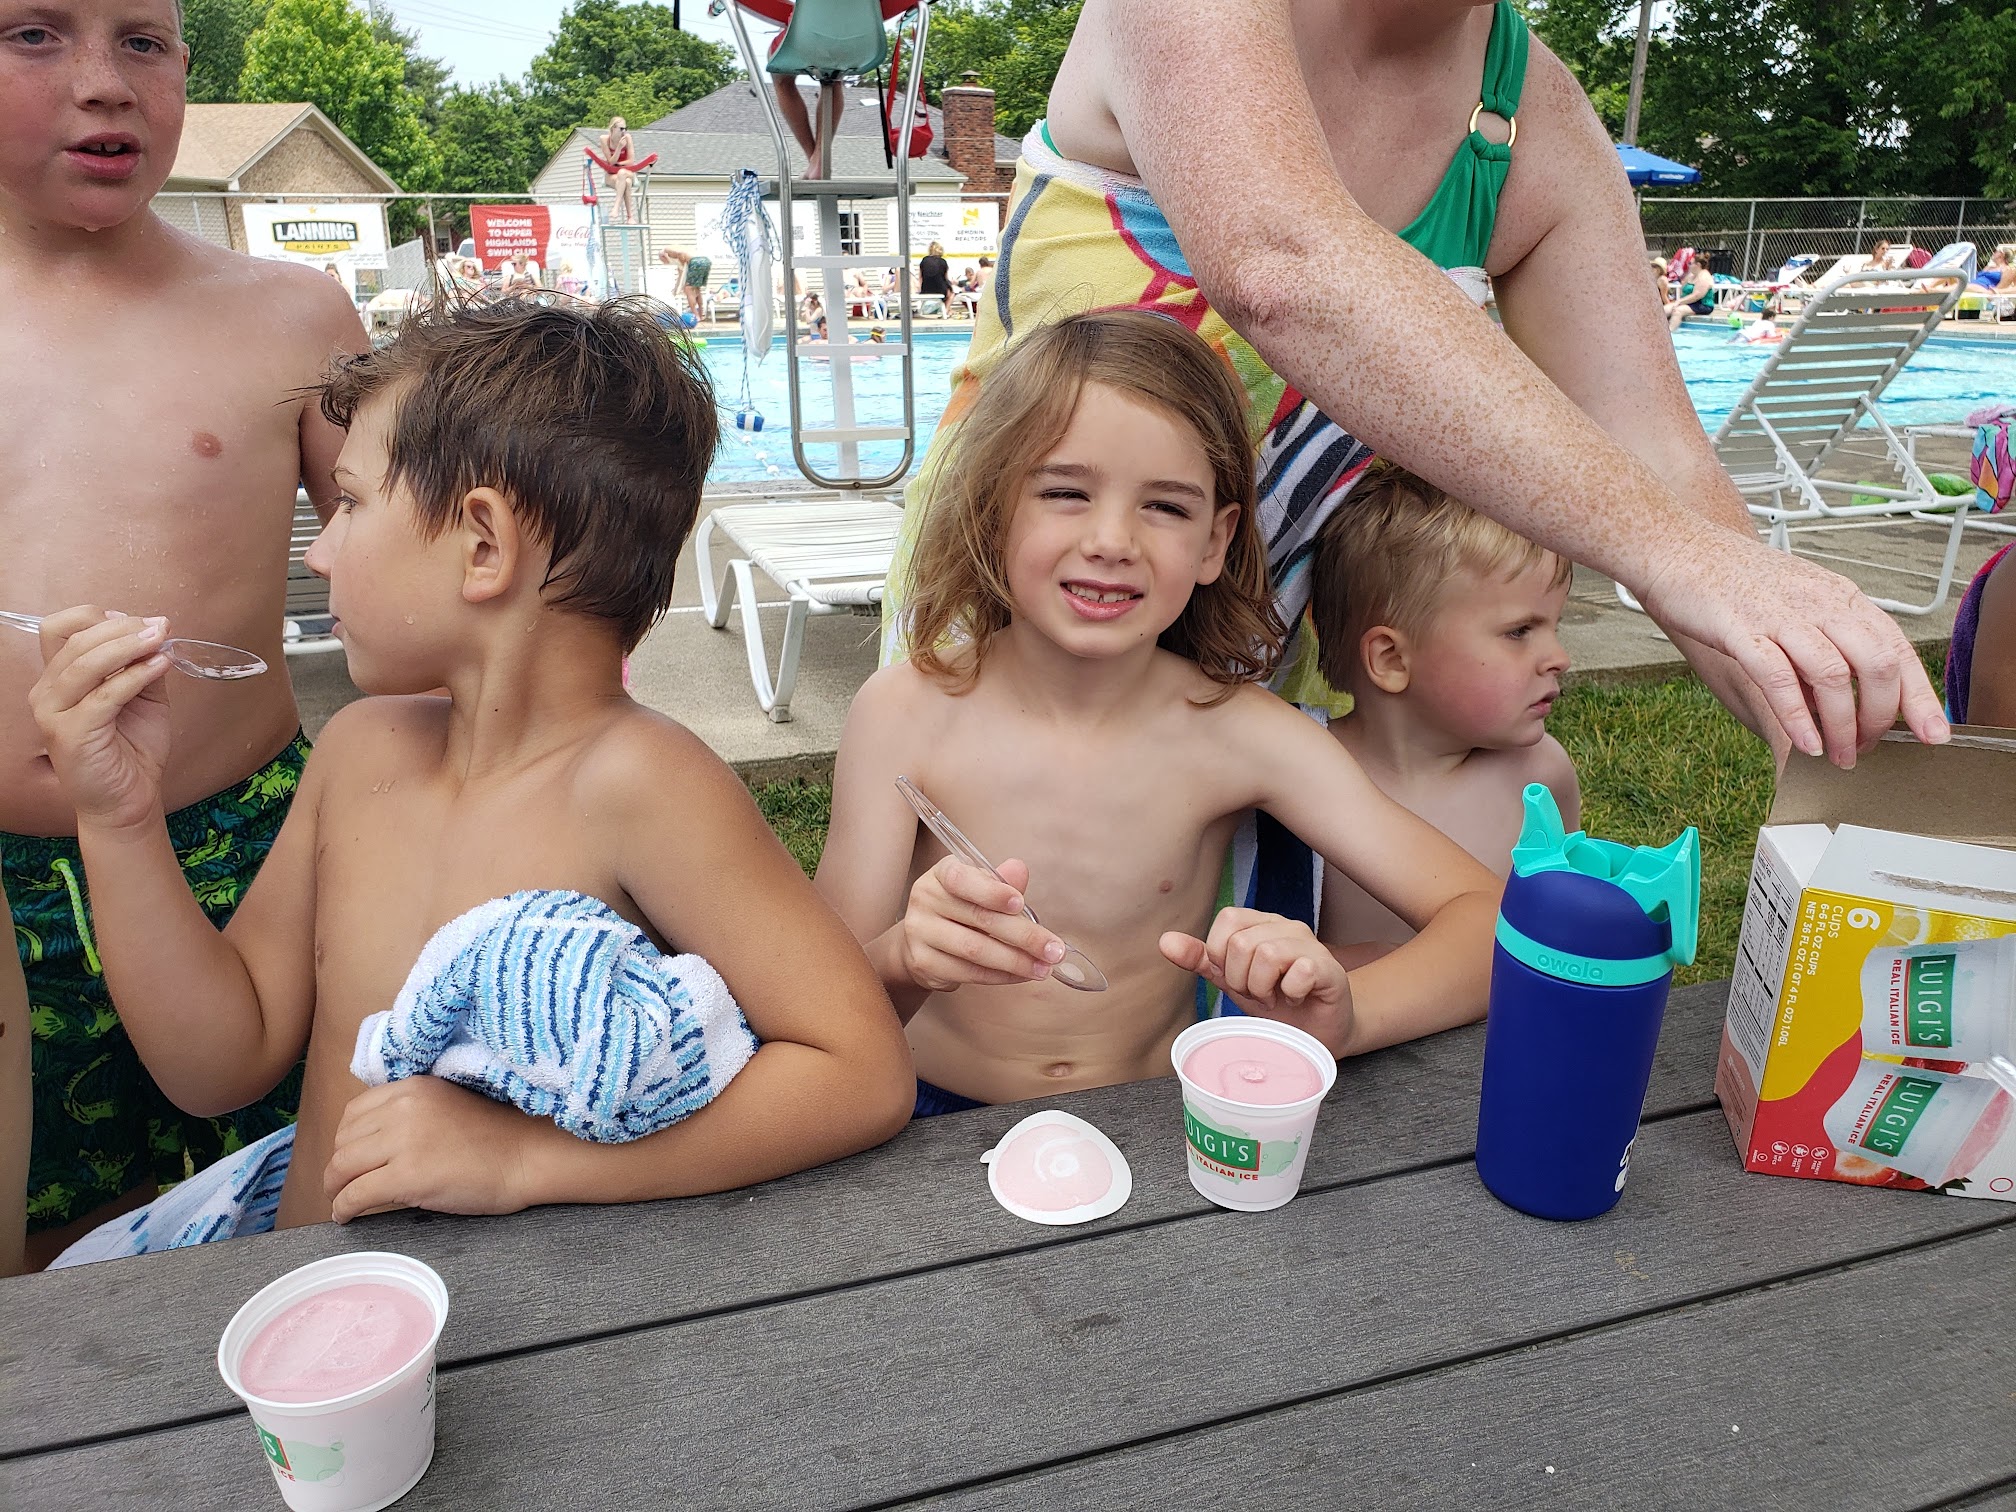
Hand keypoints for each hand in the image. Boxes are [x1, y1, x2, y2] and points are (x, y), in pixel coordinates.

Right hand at [27, 605, 173, 829]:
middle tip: (160, 627)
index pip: (59, 629)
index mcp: (59, 678)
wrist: (129, 798)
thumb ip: (142, 663)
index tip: (138, 620)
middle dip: (122, 628)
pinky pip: (105, 694)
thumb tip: (156, 630)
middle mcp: (48, 691)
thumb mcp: (144, 695)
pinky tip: (161, 665)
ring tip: (162, 640)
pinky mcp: (71, 733)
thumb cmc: (133, 748)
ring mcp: (54, 712)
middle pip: (75, 640)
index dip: (96, 617)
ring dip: (128, 646)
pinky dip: (135, 675)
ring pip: (85, 663)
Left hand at [324, 1077, 532, 1221]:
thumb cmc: (497, 1136)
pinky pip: (355, 1194)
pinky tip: (346, 1217)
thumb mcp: (445, 1104)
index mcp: (412, 1087)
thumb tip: (375, 1140)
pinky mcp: (406, 1176)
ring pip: (342, 1166)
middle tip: (344, 1184)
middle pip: (344, 1140)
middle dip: (339, 1165)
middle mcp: (403, 1109)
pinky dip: (343, 1208)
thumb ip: (411, 1112)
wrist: (528, 1156)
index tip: (351, 1157)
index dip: (347, 1139)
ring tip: (341, 1200)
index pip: (355, 1112)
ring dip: (335, 1187)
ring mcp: (403, 1142)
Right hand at [898, 856, 1067, 991]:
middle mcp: (925, 899)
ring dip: (1016, 961)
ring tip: (1043, 968)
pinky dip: (1000, 976)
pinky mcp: (923, 962)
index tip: (1020, 903)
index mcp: (941, 874)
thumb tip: (1019, 870)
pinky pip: (968, 972)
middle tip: (1054, 950)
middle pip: (979, 918)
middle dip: (1023, 935)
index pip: (961, 878)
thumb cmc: (960, 909)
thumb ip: (1000, 883)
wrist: (922, 941)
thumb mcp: (980, 889)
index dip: (991, 891)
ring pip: (975, 950)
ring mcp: (920, 932)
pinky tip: (1021, 975)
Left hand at [1161, 909, 1355, 1051]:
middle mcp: (1286, 926)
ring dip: (1264, 988)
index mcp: (1260, 923)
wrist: (1318, 1030)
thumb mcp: (1231, 981)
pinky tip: (1297, 999)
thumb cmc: (1276, 1002)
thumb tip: (1165, 941)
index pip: (1227, 920)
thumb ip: (1201, 959)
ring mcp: (1310, 944)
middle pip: (1242, 943)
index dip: (1222, 956)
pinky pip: (1298, 972)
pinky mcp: (1328, 967)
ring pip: (1267, 955)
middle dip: (1241, 980)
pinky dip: (1291, 993)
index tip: (1237, 978)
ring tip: (1276, 997)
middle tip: (1259, 994)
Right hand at [1634, 525, 1947, 766]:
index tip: (1933, 734)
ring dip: (1842, 726)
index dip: (1919, 695)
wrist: (1676, 547)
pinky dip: (1798, 716)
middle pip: (1876, 664)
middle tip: (1866, 749)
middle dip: (1879, 717)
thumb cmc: (1732, 581)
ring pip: (1833, 676)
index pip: (1897, 648)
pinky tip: (1804, 742)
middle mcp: (1819, 603)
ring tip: (1837, 755)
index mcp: (1839, 597)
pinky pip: (1779, 678)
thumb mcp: (1796, 602)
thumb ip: (1825, 641)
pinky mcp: (1740, 629)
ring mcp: (1780, 615)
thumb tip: (1844, 700)